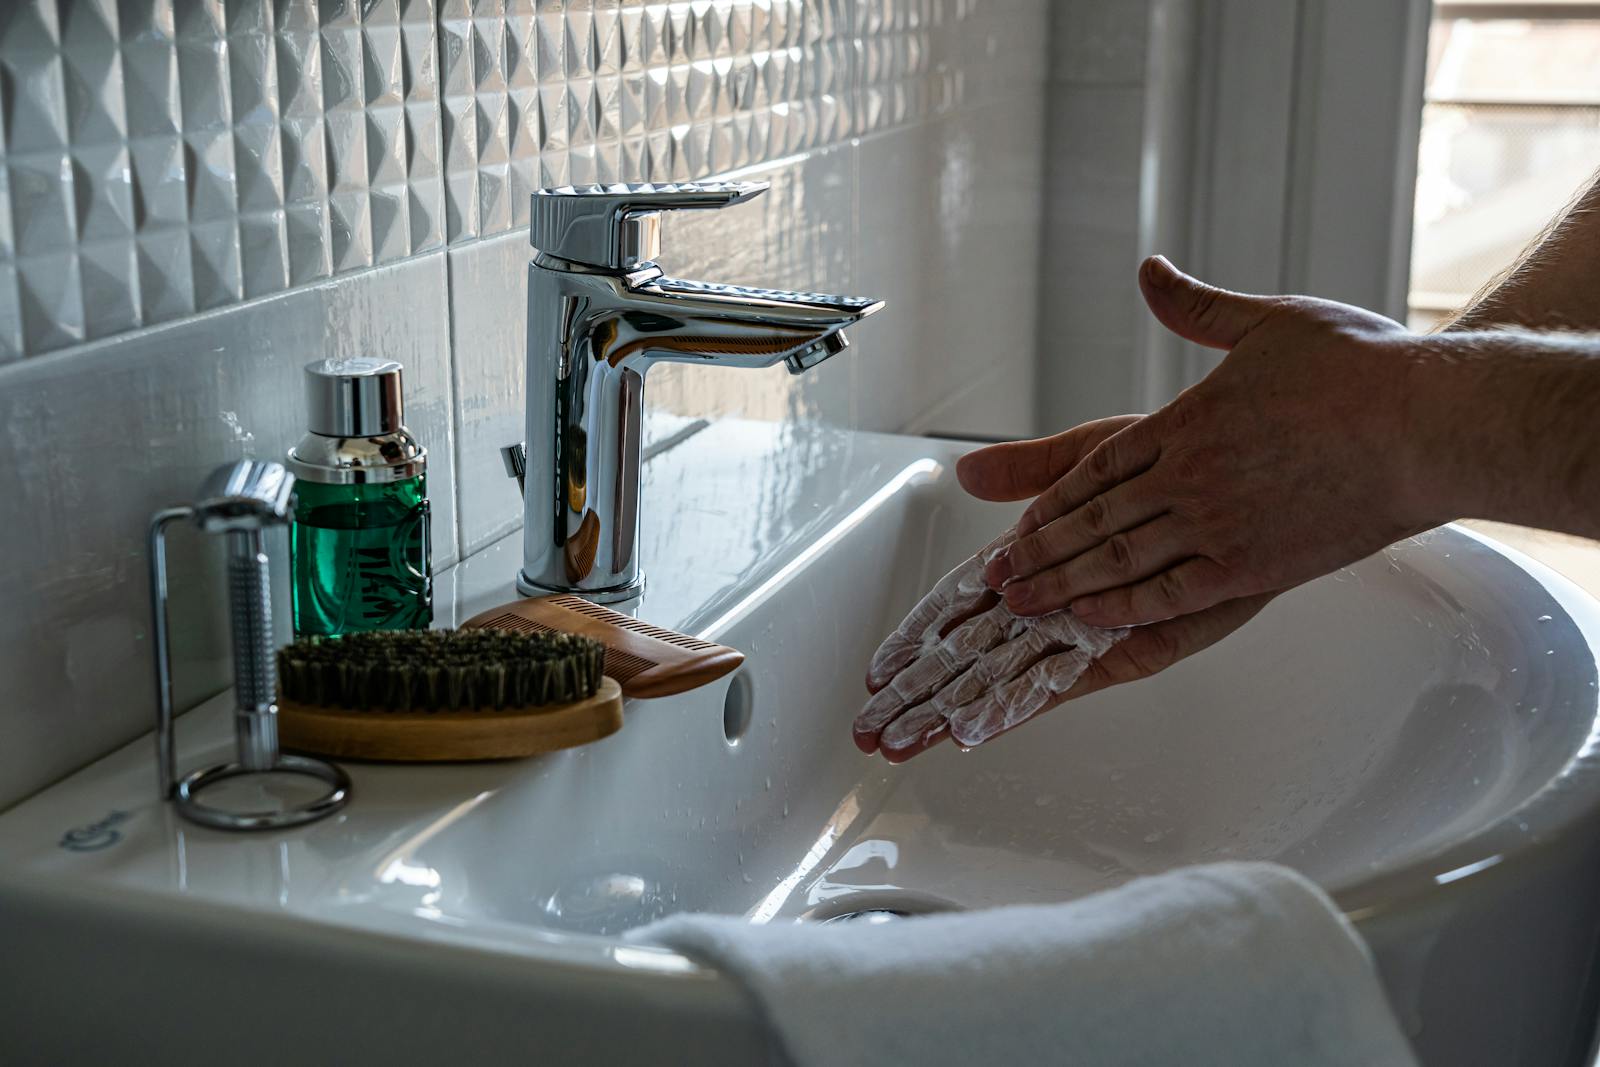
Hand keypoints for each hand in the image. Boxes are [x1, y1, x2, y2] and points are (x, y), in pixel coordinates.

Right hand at [855, 417, 1262, 762]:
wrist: (1259, 481)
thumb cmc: (1184, 468)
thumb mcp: (1092, 458)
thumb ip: (1029, 474)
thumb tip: (968, 473)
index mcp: (1041, 560)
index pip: (961, 607)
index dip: (917, 637)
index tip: (878, 670)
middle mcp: (1058, 605)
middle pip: (971, 657)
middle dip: (919, 693)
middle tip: (871, 729)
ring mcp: (1090, 631)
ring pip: (1004, 680)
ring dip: (951, 712)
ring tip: (904, 743)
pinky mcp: (1129, 648)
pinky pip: (1062, 684)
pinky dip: (1013, 707)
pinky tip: (972, 730)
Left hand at [984, 255, 1424, 627]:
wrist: (1428, 423)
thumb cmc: (1359, 368)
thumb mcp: (1268, 323)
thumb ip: (1198, 308)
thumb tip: (1151, 271)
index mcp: (1187, 420)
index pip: (1096, 467)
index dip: (1051, 497)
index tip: (1017, 521)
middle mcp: (1189, 475)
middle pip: (1093, 521)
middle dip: (1039, 553)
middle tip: (994, 579)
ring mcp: (1218, 524)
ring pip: (1119, 562)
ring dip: (1064, 586)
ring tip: (1022, 607)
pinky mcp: (1254, 566)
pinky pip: (1173, 594)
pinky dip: (1127, 609)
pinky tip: (1094, 622)